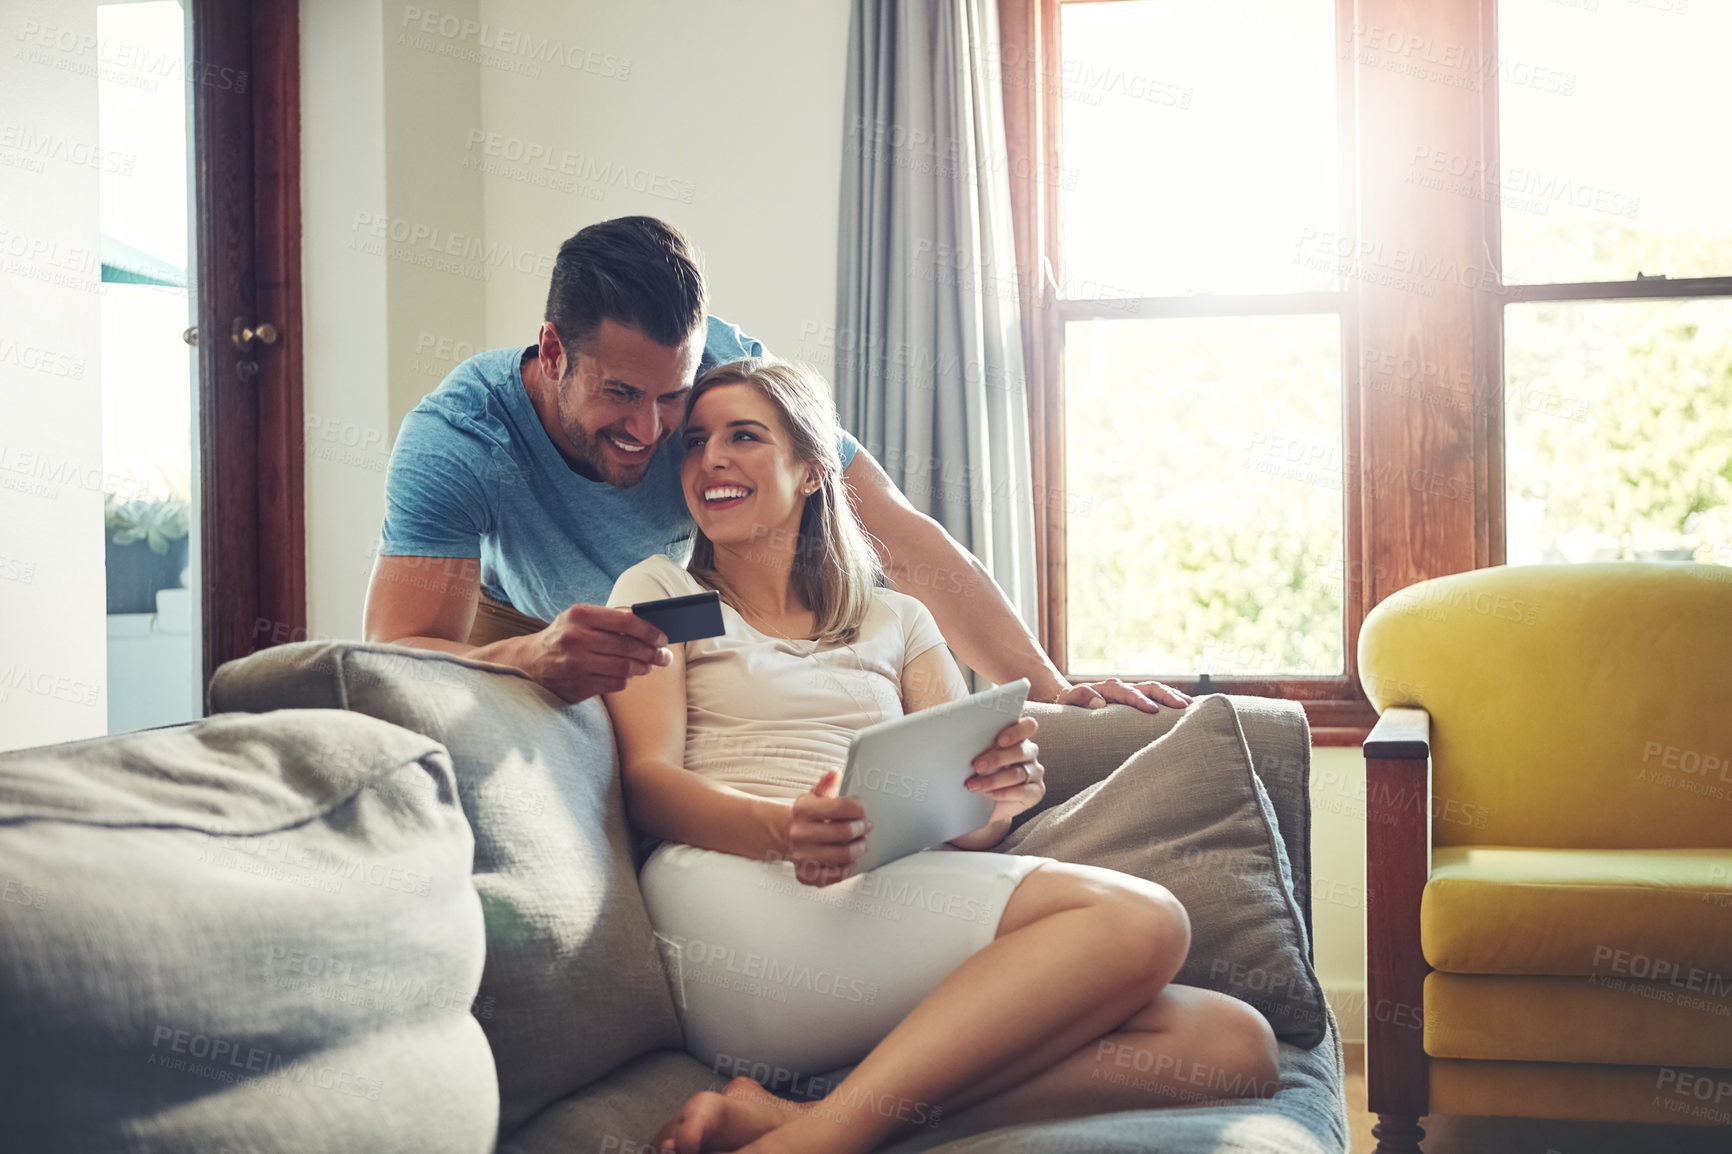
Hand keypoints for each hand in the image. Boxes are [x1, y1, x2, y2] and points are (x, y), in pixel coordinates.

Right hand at [522, 603, 671, 702]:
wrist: (529, 662)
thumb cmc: (563, 636)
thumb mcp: (580, 619)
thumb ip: (611, 620)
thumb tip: (651, 631)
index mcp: (579, 615)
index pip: (627, 622)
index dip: (650, 632)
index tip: (663, 639)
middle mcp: (576, 639)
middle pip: (628, 648)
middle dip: (652, 654)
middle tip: (664, 657)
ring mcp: (575, 665)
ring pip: (625, 669)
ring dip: (642, 668)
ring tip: (647, 666)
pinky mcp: (576, 687)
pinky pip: (614, 684)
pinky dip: (624, 680)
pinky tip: (625, 675)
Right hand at [783, 768, 869, 887]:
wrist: (786, 835)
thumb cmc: (807, 815)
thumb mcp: (814, 795)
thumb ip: (826, 784)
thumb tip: (835, 773)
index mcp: (803, 810)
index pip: (841, 807)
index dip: (858, 809)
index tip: (862, 811)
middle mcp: (800, 833)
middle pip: (845, 832)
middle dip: (861, 829)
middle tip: (865, 827)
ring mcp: (802, 856)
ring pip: (843, 856)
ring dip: (858, 849)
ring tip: (860, 843)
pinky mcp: (805, 874)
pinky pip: (834, 876)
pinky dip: (846, 868)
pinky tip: (848, 860)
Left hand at [963, 714, 1045, 825]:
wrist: (983, 803)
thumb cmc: (980, 773)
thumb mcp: (977, 757)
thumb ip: (978, 746)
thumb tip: (962, 741)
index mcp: (1018, 737)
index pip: (1027, 727)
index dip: (1016, 732)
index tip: (1000, 740)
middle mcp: (1029, 753)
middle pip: (1021, 751)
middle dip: (997, 758)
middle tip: (977, 766)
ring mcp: (1034, 772)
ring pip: (1018, 773)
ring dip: (994, 780)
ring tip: (973, 785)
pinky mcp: (1035, 791)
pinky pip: (1023, 791)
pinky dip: (1004, 793)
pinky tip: (989, 794)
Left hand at [1051, 678, 1191, 712]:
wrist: (1069, 699)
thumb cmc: (1068, 705)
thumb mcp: (1068, 702)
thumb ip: (1080, 698)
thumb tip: (1099, 703)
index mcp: (1108, 689)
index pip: (1128, 693)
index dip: (1140, 701)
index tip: (1152, 711)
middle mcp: (1123, 687)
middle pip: (1149, 687)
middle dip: (1166, 696)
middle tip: (1182, 706)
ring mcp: (1131, 691)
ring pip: (1156, 690)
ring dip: (1173, 696)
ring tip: (1192, 705)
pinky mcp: (1136, 698)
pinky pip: (1156, 696)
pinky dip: (1171, 699)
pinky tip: (1188, 707)